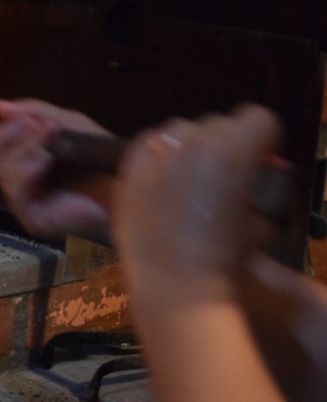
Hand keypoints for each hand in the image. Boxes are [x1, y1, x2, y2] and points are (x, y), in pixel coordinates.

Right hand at [0, 98, 113, 243]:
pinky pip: (14, 188)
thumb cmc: (100, 156)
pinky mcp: (33, 218)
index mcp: (22, 167)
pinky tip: (46, 158)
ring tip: (50, 136)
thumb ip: (33, 112)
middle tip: (36, 123)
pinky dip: (27, 166)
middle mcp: (18, 187)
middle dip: (6, 134)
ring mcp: (24, 204)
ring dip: (22, 145)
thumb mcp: (66, 123)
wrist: (128, 185)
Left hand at [113, 104, 282, 303]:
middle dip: (225, 143)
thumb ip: (267, 185)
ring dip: (190, 146)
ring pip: (181, 129)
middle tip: (222, 175)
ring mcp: (156, 153)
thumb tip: (273, 169)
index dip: (262, 140)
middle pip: (218, 122)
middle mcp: (193, 144)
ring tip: (190, 179)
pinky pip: (149, 143)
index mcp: (232, 152)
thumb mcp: (261, 220)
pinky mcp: (128, 167)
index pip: (258, 117)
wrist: (175, 284)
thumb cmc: (224, 258)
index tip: (259, 160)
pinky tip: (162, 180)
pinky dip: (158, 154)